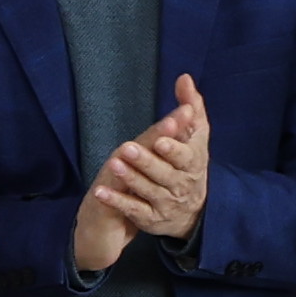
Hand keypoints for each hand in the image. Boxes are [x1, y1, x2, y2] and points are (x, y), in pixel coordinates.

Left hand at [70, 79, 213, 271]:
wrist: (191, 208)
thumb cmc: (189, 162)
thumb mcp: (195, 136)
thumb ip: (191, 107)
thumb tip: (184, 78)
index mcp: (193, 163)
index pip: (185, 157)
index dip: (173, 149)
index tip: (159, 140)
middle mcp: (181, 185)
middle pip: (164, 174)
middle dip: (146, 161)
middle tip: (126, 149)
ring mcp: (166, 203)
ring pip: (148, 191)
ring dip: (130, 178)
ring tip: (113, 164)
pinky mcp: (151, 218)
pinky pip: (133, 210)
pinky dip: (117, 202)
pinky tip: (100, 192)